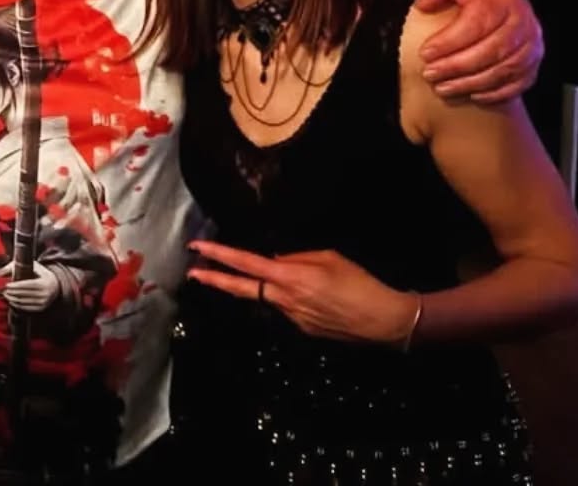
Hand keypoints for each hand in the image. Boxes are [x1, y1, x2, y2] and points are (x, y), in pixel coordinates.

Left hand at [0, 262, 61, 311]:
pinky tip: (11, 301)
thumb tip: (7, 267)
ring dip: (13, 299)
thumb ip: (23, 265)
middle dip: (12, 292)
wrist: (56, 286)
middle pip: (24, 294)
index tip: (7, 285)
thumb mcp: (37, 267)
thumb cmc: (42, 274)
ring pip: (24, 301)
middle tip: (3, 290)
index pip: (27, 285)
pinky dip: (17, 305)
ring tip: (5, 295)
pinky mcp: (41, 308)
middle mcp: (45, 294)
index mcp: (44, 283)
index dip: (16, 285)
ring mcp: (43, 302)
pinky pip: (27, 307)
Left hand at [188, 240, 418, 345]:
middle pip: (241, 289)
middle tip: (192, 272)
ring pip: (265, 298)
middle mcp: (284, 299)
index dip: (219, 255)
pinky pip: (285, 308)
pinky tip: (305, 294)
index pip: (245, 263)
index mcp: (290, 277)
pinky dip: (284, 297)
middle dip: (214, 279)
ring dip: (257, 286)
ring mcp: (291, 318)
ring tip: (258, 275)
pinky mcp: (302, 330)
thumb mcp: (329, 258)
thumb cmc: (361, 283)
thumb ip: (297, 258)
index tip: (197, 248)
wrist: (384, 321)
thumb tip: (276, 261)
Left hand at [414, 0, 542, 102]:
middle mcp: (523, 21)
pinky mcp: (532, 62)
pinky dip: (494, 93)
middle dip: (457, 66)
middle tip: (430, 74)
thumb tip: (424, 2)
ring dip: (471, 83)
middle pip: (492, 50)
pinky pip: (518, 83)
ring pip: (504, 70)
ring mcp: (531, 44)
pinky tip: (471, 95)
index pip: (478, 22)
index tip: (426, 53)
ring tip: (443, 87)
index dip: (450, 41)